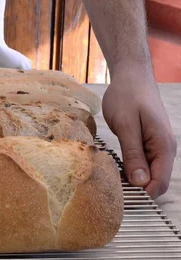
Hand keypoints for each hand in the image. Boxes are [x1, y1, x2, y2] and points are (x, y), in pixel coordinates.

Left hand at [103, 68, 176, 197]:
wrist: (131, 76)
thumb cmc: (128, 96)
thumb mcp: (126, 125)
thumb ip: (133, 154)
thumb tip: (139, 183)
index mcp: (164, 146)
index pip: (159, 183)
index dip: (142, 195)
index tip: (120, 197)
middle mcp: (165, 149)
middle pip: (154, 181)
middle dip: (135, 189)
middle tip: (110, 189)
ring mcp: (157, 147)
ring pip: (147, 173)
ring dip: (131, 179)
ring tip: (109, 178)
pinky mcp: (147, 143)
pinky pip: (142, 163)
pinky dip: (129, 168)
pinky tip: (113, 167)